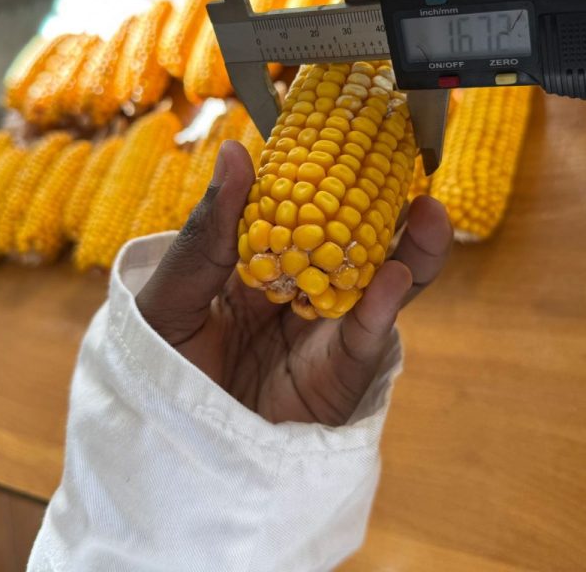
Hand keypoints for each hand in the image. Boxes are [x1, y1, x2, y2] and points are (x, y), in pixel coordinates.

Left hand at [134, 141, 452, 425]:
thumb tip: (236, 151)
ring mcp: (323, 334)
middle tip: (409, 165)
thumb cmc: (157, 370)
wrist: (162, 451)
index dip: (328, 175)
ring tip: (428, 215)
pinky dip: (381, 308)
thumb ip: (210, 234)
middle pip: (354, 244)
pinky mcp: (338, 377)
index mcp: (258, 265)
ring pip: (378, 286)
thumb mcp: (172, 298)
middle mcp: (299, 294)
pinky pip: (364, 338)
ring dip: (410, 252)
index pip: (302, 211)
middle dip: (386, 208)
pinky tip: (394, 277)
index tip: (351, 132)